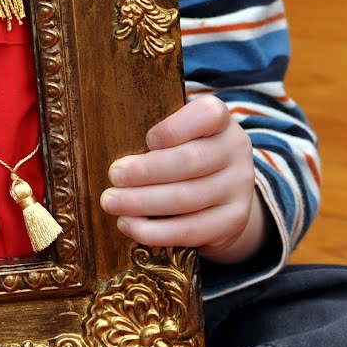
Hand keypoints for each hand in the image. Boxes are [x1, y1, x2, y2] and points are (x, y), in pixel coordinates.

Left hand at [100, 95, 265, 263]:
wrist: (222, 192)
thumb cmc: (185, 153)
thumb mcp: (179, 134)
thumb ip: (155, 137)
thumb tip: (107, 148)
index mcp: (220, 120)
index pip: (207, 114)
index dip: (174, 128)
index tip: (147, 141)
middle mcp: (236, 150)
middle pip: (189, 161)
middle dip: (146, 171)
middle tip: (114, 176)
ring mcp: (239, 187)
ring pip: (187, 198)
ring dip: (142, 202)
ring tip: (111, 202)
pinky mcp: (232, 220)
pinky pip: (190, 230)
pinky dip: (155, 231)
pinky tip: (129, 225)